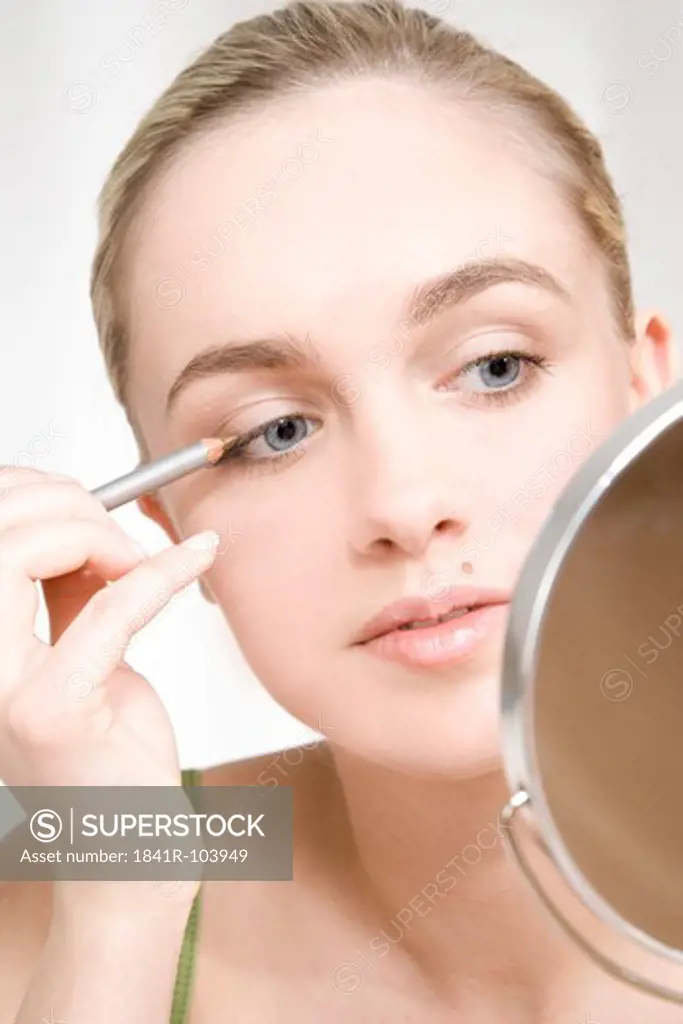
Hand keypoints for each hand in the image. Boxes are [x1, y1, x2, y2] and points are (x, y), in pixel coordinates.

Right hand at [0, 468, 216, 907]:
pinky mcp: (51, 709)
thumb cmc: (107, 760)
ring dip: (97, 533)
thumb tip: (86, 523)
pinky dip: (162, 571)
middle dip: (71, 506)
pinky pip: (109, 608)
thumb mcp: (84, 655)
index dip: (33, 496)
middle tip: (124, 535)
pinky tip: (198, 557)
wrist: (124, 853)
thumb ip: (72, 593)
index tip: (93, 508)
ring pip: (19, 552)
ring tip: (144, 557)